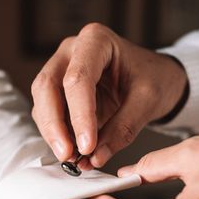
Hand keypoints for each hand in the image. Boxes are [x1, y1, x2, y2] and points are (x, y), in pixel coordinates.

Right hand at [31, 23, 187, 167]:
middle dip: (55, 125)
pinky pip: (48, 114)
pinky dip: (57, 135)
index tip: (87, 146)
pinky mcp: (58, 91)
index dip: (80, 115)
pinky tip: (73, 152)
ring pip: (42, 102)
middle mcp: (72, 51)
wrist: (156, 77)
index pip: (78, 78)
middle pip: (47, 86)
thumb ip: (123, 128)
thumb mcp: (148, 101)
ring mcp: (61, 69)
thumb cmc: (154, 78)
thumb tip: (96, 157)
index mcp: (96, 40)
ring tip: (74, 158)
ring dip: (53, 133)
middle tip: (69, 155)